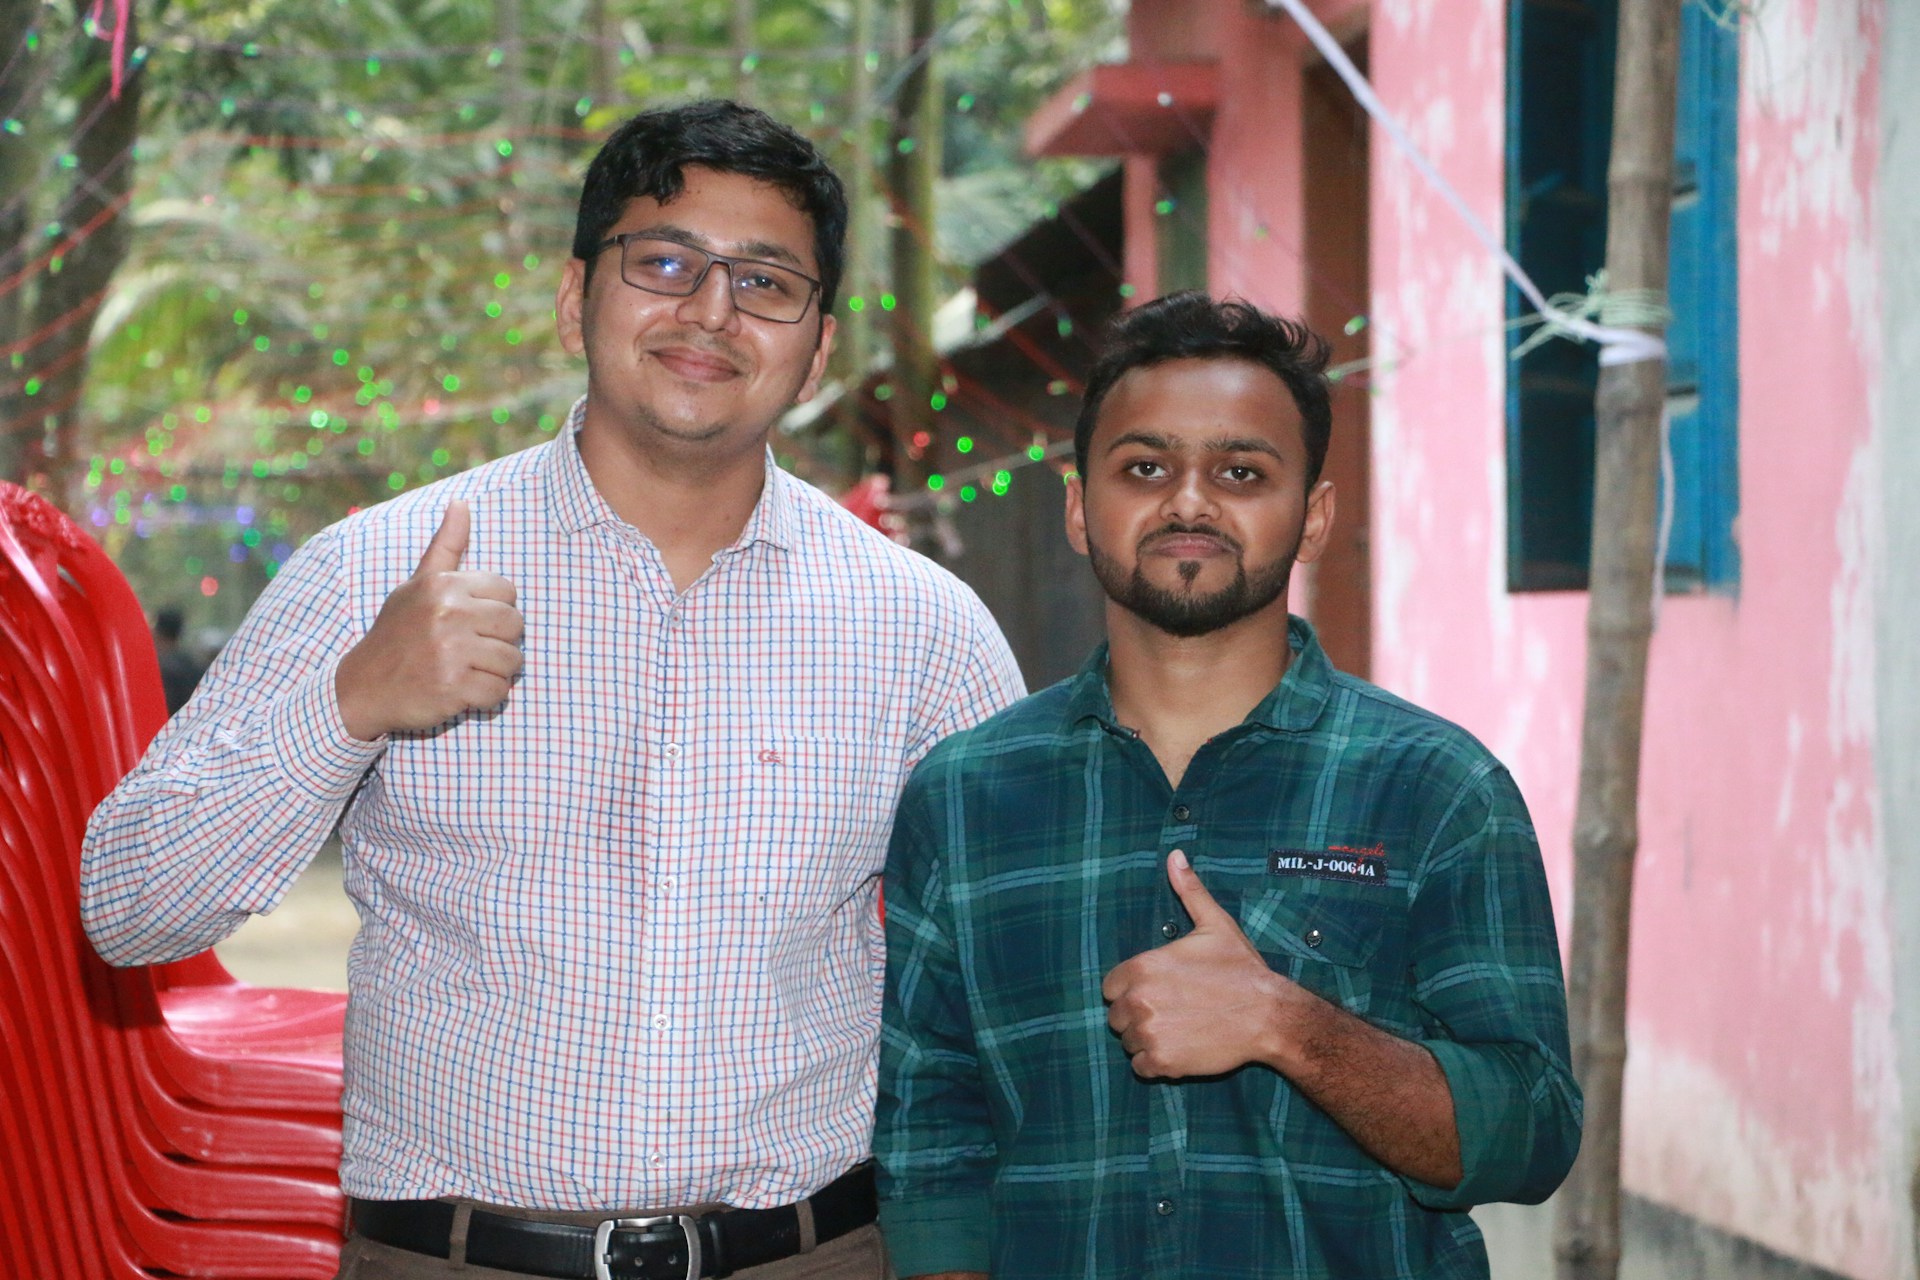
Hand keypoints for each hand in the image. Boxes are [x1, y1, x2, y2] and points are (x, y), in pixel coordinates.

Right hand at [334, 499, 523, 740]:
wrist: (362, 686)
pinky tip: (460, 690)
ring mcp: (451, 651)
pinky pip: (498, 692)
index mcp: (444, 585)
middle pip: (515, 626)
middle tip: (469, 649)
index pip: (508, 592)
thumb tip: (461, 502)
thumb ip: (446, 545)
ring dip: (494, 671)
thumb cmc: (398, 632)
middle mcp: (448, 614)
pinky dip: (485, 697)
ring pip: (512, 661)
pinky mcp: (454, 687)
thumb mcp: (418, 584)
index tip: (469, 622)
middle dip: (499, 641)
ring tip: (464, 669)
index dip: (494, 611)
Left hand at [1101, 850, 1290, 1078]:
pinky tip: (1181, 1049)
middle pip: (1117, 1016)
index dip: (1132, 990)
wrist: (1268, 1015)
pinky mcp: (1162, 1062)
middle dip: (1138, 1015)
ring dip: (1147, 1039)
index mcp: (1142, 967)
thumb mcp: (1214, 924)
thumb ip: (1188, 891)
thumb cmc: (1240, 970)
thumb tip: (1175, 855)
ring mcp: (1148, 1033)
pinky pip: (1141, 1067)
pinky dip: (1156, 1063)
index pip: (1111, 987)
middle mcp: (1138, 1000)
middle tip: (1173, 1011)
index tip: (1159, 991)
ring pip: (1128, 1042)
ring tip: (1180, 1029)